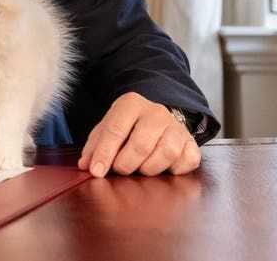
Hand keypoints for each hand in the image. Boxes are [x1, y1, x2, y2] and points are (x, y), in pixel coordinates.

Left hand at [77, 92, 200, 176]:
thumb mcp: (107, 129)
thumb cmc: (127, 127)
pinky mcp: (191, 142)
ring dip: (149, 169)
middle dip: (126, 164)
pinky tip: (162, 168)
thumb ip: (94, 146)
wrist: (156, 118)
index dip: (104, 153)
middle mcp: (156, 112)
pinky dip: (173, 170)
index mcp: (131, 104)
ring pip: (166, 153)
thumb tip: (85, 166)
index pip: (115, 130)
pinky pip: (186, 161)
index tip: (96, 172)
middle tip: (120, 170)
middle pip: (141, 144)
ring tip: (140, 168)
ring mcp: (177, 127)